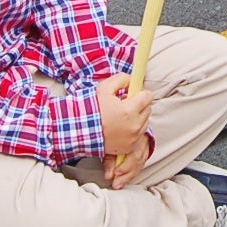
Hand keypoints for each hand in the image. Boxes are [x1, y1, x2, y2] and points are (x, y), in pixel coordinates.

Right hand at [95, 72, 152, 188]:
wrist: (78, 131)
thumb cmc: (91, 109)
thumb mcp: (104, 87)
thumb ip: (122, 79)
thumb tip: (132, 80)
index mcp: (129, 110)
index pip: (148, 96)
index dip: (140, 93)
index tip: (132, 94)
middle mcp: (134, 126)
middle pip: (147, 109)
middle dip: (139, 105)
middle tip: (124, 105)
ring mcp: (133, 138)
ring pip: (145, 122)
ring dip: (137, 118)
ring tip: (121, 117)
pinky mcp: (129, 147)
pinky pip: (139, 135)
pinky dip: (134, 131)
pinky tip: (121, 128)